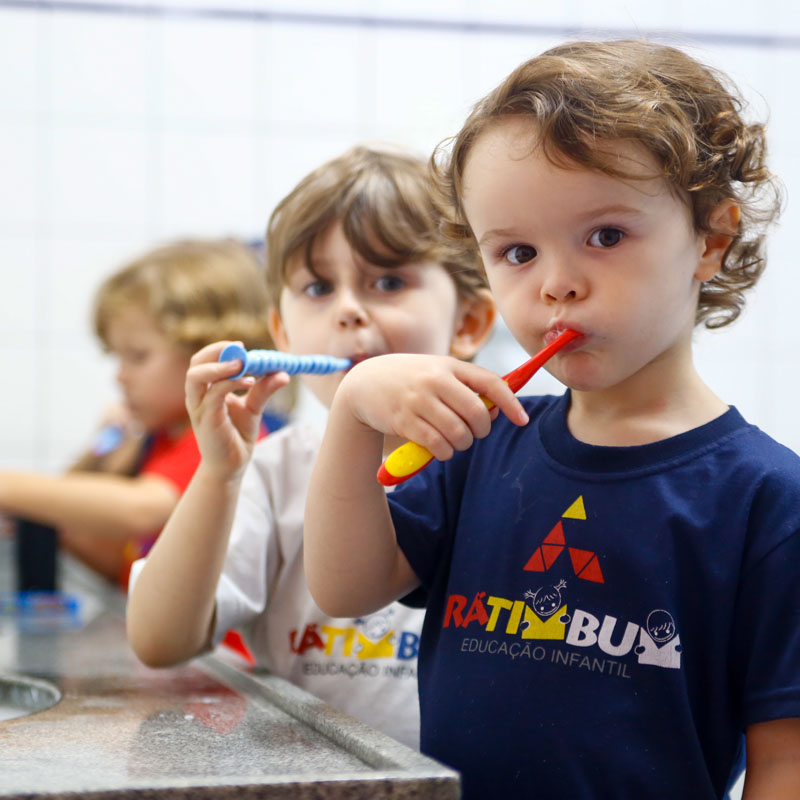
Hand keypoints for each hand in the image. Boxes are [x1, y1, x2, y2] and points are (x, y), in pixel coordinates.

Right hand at [185, 341, 289, 479]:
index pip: (203, 361)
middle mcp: (198, 396)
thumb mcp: (254, 408)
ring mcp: (199, 408)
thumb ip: (264, 389)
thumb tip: (283, 373)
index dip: (220, 350)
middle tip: (241, 349)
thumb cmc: (237, 435)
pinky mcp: (206, 420)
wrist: (231, 466)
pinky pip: (213, 394)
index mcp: (206, 390)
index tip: (243, 347)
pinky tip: (249, 382)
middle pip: (195, 364)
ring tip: (243, 364)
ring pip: (195, 377)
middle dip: (216, 351)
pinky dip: (230, 383)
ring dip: (220, 366)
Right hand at [338, 353, 528, 462]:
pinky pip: (438, 446)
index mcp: (449, 365)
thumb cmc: (410, 381)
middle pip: (477, 414)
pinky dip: (444, 452)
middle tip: (472, 433)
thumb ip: (467, 388)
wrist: (364, 384)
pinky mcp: (404, 421)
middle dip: (480, 431)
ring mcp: (419, 400)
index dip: (511, 403)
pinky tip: (439, 448)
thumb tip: (498, 411)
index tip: (522, 420)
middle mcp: (435, 380)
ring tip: (453, 441)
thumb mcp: (437, 373)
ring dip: (462, 445)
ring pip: (459, 434)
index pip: (491, 383)